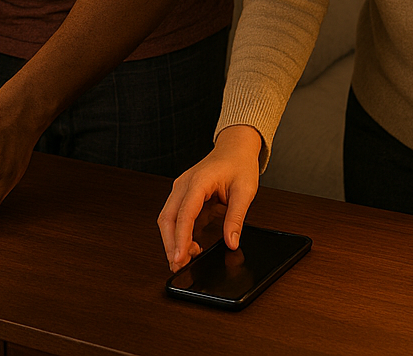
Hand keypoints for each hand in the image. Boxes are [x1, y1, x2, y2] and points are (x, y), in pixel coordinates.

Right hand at [157, 125, 261, 272]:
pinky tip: (190, 247)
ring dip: (173, 240)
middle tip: (179, 266)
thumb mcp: (245, 191)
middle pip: (167, 218)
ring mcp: (182, 188)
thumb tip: (231, 242)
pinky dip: (179, 233)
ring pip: (167, 218)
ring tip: (185, 260)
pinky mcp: (184, 194)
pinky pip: (176, 216)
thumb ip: (236, 218)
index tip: (180, 259)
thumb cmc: (239, 163)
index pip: (184, 215)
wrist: (235, 147)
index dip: (180, 239)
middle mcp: (184, 184)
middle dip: (170, 244)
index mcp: (198, 181)